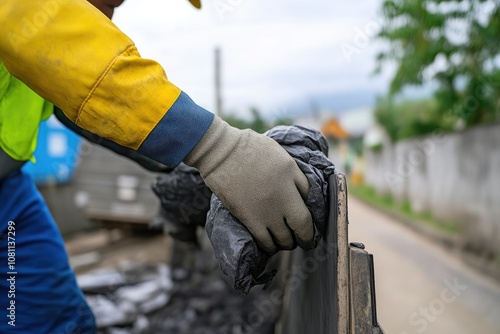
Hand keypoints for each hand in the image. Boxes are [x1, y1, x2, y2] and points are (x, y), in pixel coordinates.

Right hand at [184, 116, 313, 252]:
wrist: (221, 153)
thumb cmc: (250, 147)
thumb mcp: (281, 155)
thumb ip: (294, 174)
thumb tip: (303, 193)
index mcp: (292, 178)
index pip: (310, 204)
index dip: (312, 218)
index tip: (310, 224)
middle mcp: (284, 198)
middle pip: (301, 226)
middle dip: (304, 237)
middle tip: (303, 240)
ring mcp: (267, 211)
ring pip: (284, 238)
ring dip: (287, 242)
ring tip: (285, 241)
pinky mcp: (250, 219)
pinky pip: (265, 242)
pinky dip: (270, 246)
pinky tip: (269, 244)